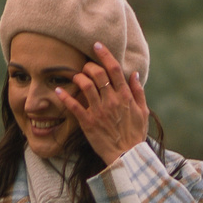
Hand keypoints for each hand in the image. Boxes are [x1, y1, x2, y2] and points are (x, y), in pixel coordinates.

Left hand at [55, 42, 149, 165]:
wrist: (128, 157)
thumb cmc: (135, 134)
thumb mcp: (143, 112)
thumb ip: (138, 91)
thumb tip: (134, 74)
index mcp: (125, 96)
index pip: (114, 69)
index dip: (104, 54)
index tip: (96, 45)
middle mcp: (112, 100)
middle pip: (98, 73)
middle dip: (89, 65)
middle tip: (85, 66)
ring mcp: (99, 111)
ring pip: (86, 85)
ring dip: (78, 77)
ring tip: (76, 76)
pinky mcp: (89, 123)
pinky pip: (74, 106)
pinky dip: (65, 97)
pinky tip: (59, 91)